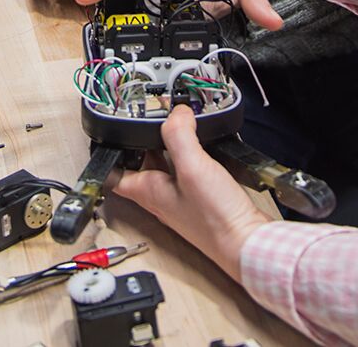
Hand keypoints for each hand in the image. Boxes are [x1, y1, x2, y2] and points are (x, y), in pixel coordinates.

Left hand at [113, 106, 271, 281]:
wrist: (246, 244)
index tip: (116, 132)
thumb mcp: (192, 167)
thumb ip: (180, 135)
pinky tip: (205, 148)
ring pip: (167, 168)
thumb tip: (177, 113)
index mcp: (148, 191)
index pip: (115, 172)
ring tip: (181, 127)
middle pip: (143, 164)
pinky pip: (189, 174)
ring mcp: (181, 200)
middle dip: (146, 141)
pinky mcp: (201, 201)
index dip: (112, 151)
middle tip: (156, 121)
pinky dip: (193, 157)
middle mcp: (161, 197)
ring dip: (171, 147)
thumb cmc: (215, 219)